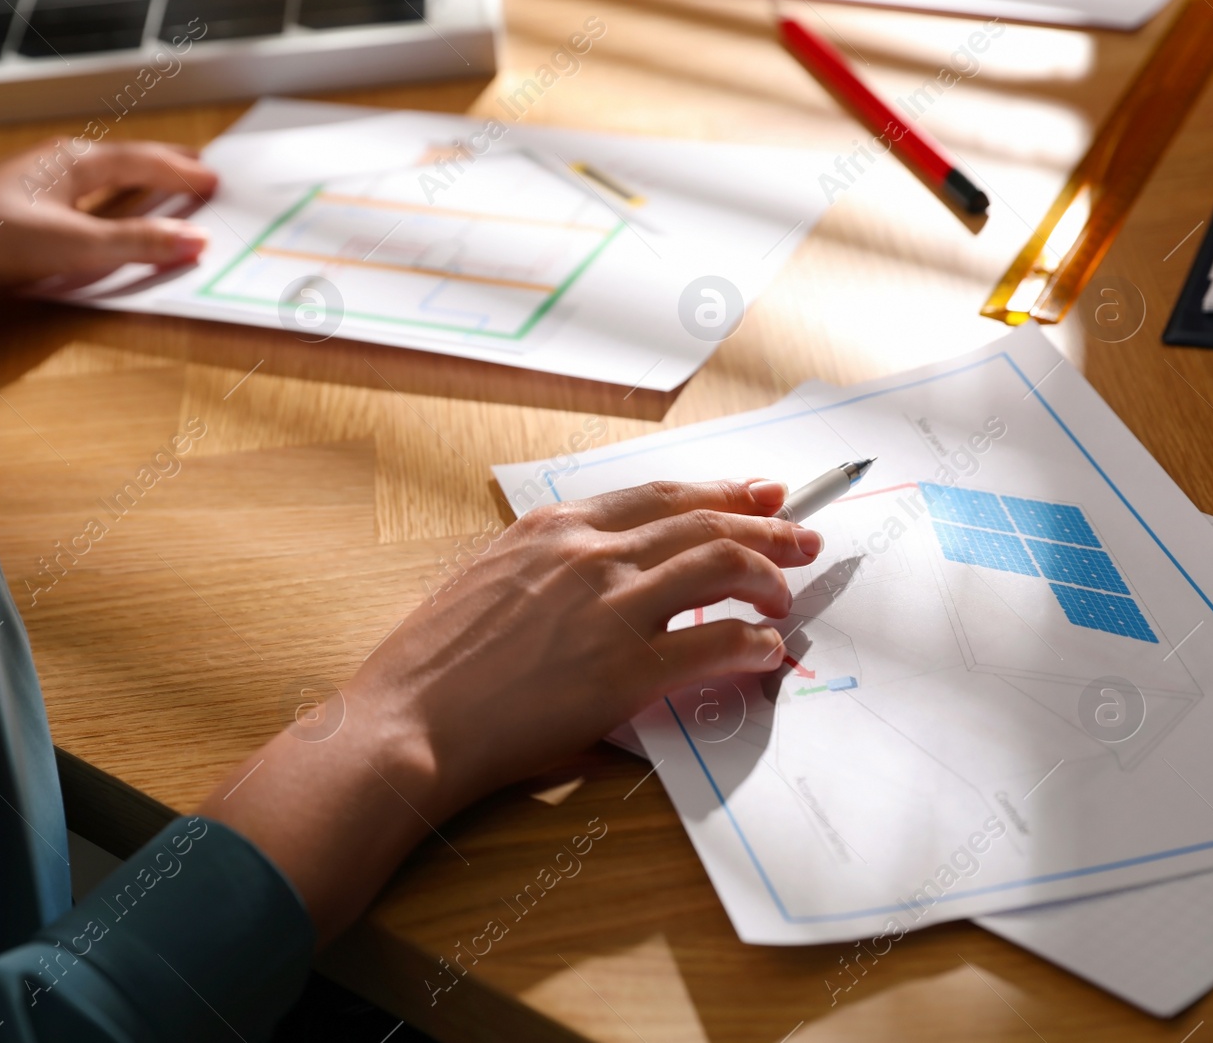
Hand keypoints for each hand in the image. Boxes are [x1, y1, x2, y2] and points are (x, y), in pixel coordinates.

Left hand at [0, 139, 217, 302]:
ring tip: (164, 196)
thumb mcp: (74, 245)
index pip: (146, 162)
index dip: (184, 173)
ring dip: (138, 191)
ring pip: (102, 185)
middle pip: (124, 163)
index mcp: (73, 161)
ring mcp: (35, 192)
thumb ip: (137, 243)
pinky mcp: (20, 221)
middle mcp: (56, 168)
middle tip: (199, 171)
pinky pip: (82, 210)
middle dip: (164, 168)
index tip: (216, 181)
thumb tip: (196, 241)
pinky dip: (111, 215)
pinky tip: (108, 228)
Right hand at [200, 478, 821, 940]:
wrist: (410, 720)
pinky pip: (716, 644)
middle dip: (766, 525)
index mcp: (554, 528)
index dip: (721, 492)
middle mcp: (588, 554)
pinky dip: (755, 643)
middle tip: (802, 535)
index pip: (660, 495)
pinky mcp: (624, 670)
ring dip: (769, 576)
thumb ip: (552, 570)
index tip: (758, 493)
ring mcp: (609, 608)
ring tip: (788, 596)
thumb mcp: (491, 583)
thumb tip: (605, 584)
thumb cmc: (436, 664)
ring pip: (721, 565)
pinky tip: (767, 651)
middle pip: (703, 521)